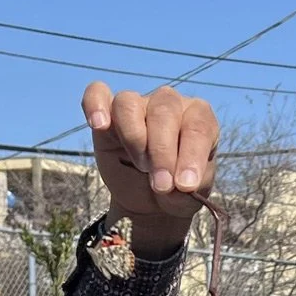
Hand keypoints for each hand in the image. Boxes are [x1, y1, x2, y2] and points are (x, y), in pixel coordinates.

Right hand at [80, 83, 217, 257]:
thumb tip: (175, 181)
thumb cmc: (178, 191)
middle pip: (164, 111)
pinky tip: (99, 125)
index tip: (185, 185)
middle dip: (162, 152)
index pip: (198, 126)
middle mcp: (170, 104)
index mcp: (200, 119)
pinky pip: (97, 93)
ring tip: (141, 165)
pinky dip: (95, 105)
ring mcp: (138, 105)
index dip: (191, 155)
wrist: (152, 202)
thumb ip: (190, 184)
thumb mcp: (192, 195)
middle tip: (161, 185)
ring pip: (130, 103)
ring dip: (134, 138)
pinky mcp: (108, 113)